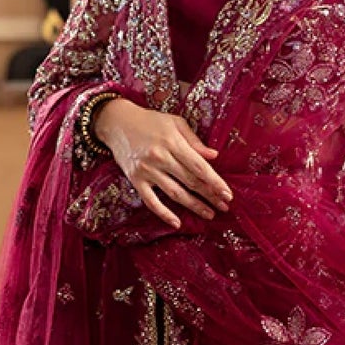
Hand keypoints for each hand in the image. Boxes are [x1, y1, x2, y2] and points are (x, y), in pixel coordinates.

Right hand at [93, 97, 231, 227]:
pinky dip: (164, 213)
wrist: (117, 123)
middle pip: (190, 182)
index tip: (228, 194)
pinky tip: (177, 223)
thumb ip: (194, 141)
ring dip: (194, 206)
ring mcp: (147, 171)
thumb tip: (213, 156)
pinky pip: (151, 201)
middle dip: (210, 196)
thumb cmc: (150, 121)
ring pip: (175, 193)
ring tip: (209, 214)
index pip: (199, 167)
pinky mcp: (136, 180)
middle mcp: (160, 158)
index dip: (215, 182)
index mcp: (172, 142)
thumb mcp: (174, 123)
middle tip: (224, 207)